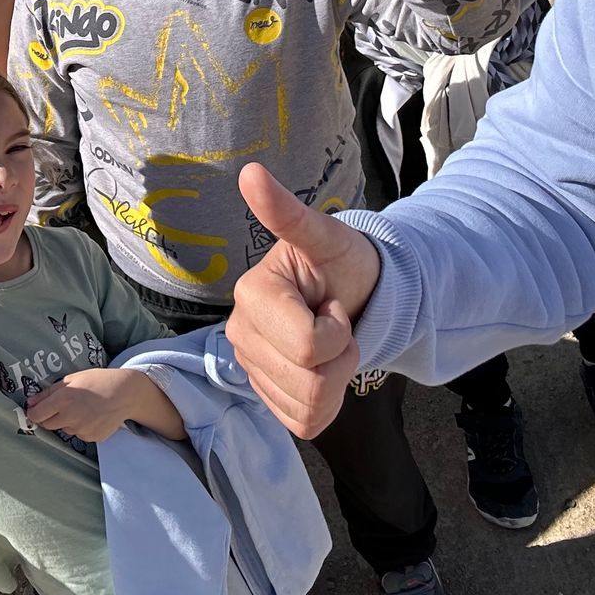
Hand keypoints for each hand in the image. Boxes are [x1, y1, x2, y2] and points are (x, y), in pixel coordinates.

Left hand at [26, 368, 164, 443]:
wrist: (125, 393)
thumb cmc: (97, 381)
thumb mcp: (71, 379)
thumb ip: (48, 392)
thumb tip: (30, 403)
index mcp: (63, 399)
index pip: (36, 415)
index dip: (34, 413)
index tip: (36, 410)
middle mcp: (70, 416)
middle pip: (47, 425)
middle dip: (49, 417)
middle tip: (62, 406)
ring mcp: (82, 429)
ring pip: (64, 429)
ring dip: (67, 421)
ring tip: (83, 408)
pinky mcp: (92, 437)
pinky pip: (79, 434)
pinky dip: (81, 427)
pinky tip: (92, 416)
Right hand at [226, 164, 380, 436]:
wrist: (354, 293)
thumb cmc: (342, 263)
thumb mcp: (327, 236)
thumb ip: (289, 213)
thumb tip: (250, 171)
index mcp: (252, 295)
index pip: (308, 346)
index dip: (337, 331)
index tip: (332, 304)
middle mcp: (240, 333)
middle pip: (307, 381)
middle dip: (340, 357)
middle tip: (337, 325)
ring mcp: (251, 369)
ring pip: (306, 405)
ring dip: (334, 381)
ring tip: (331, 346)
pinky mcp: (266, 397)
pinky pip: (302, 423)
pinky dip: (325, 403)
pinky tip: (322, 371)